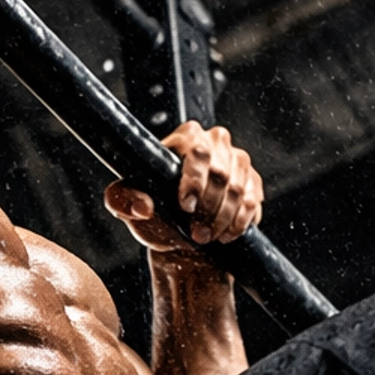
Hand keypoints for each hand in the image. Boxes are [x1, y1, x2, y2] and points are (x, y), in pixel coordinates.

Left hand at [104, 120, 262, 251]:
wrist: (183, 234)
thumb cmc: (155, 213)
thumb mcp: (129, 206)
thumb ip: (121, 200)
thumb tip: (142, 205)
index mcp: (186, 137)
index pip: (197, 151)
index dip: (194, 180)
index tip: (185, 207)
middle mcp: (216, 142)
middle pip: (221, 172)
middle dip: (209, 208)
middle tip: (197, 234)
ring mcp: (238, 160)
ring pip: (238, 189)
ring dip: (223, 219)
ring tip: (206, 237)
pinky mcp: (253, 181)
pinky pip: (253, 200)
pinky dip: (239, 222)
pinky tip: (226, 234)